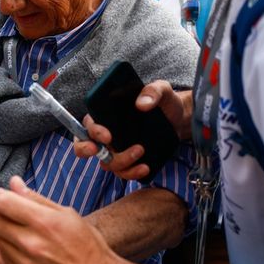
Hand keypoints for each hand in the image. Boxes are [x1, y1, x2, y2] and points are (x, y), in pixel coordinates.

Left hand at [0, 177, 120, 263]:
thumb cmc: (88, 248)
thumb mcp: (67, 214)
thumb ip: (36, 198)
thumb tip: (15, 183)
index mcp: (45, 222)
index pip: (2, 202)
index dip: (0, 195)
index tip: (3, 195)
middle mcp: (32, 244)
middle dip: (0, 212)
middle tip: (12, 213)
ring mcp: (26, 263)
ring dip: (4, 231)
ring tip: (22, 232)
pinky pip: (4, 256)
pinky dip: (10, 249)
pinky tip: (25, 248)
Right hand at [75, 81, 192, 180]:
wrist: (179, 119)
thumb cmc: (164, 102)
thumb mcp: (161, 90)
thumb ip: (152, 91)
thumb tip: (142, 104)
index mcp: (107, 114)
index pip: (88, 123)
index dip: (92, 132)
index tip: (108, 136)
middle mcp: (107, 133)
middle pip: (84, 145)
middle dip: (85, 149)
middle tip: (98, 150)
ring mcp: (116, 149)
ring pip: (106, 162)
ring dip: (121, 161)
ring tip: (141, 151)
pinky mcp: (129, 161)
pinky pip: (122, 172)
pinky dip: (131, 173)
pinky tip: (145, 167)